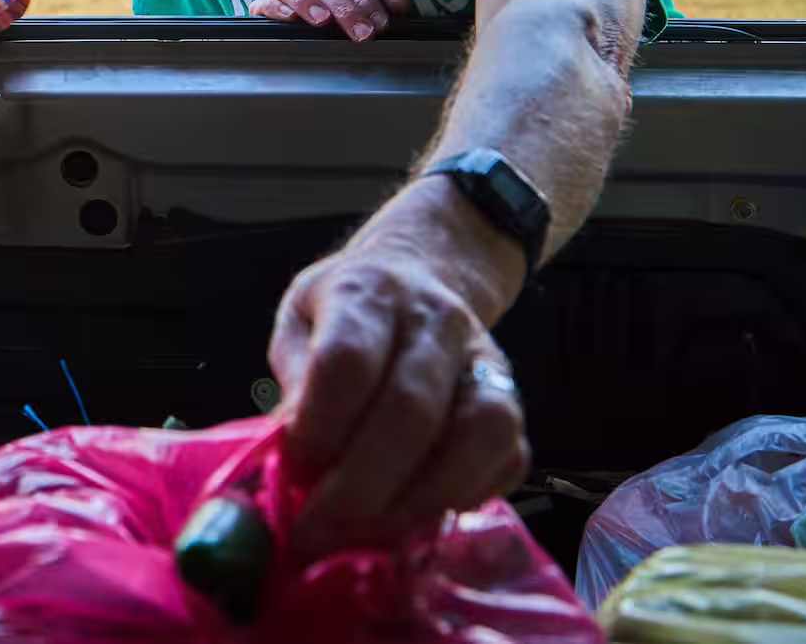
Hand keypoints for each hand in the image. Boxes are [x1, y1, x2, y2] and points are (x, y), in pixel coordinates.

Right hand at [251, 0, 409, 41]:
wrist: (296, 67)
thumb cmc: (337, 43)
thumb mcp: (364, 28)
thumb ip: (382, 14)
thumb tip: (398, 0)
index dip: (367, 1)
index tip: (380, 25)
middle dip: (346, 9)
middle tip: (362, 34)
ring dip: (308, 1)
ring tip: (323, 21)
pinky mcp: (261, 13)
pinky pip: (262, 3)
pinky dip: (276, 7)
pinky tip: (289, 19)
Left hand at [267, 178, 529, 556]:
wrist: (420, 272)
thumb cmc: (343, 311)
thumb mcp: (299, 323)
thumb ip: (294, 381)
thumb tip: (290, 453)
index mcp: (368, 292)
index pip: (347, 361)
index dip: (320, 427)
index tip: (293, 473)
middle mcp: (437, 319)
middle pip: (410, 409)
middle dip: (362, 485)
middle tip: (322, 529)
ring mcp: (485, 358)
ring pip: (476, 434)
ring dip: (420, 499)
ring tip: (372, 533)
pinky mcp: (515, 397)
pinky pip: (507, 456)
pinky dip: (465, 495)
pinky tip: (419, 513)